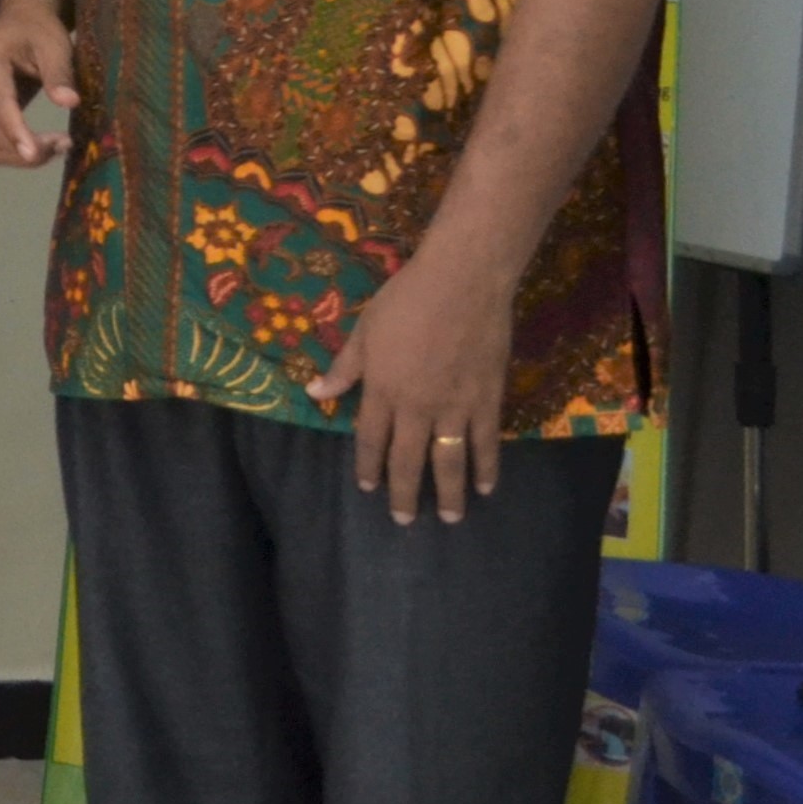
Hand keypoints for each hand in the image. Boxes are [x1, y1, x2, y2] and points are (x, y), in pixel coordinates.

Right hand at [0, 2, 78, 166]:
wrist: (21, 19)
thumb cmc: (39, 29)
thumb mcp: (55, 45)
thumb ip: (59, 73)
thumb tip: (69, 102)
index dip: (16, 132)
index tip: (37, 154)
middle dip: (23, 150)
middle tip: (65, 146)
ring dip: (19, 157)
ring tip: (57, 148)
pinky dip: (14, 153)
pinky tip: (42, 148)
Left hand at [322, 247, 520, 520]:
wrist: (462, 283)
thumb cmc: (405, 300)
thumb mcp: (364, 330)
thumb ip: (344, 368)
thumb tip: (314, 393)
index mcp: (382, 390)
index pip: (370, 439)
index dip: (368, 466)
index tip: (367, 487)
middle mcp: (417, 406)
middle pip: (408, 459)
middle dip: (404, 492)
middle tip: (404, 521)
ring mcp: (455, 406)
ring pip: (449, 459)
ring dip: (448, 492)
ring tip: (448, 519)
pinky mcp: (488, 398)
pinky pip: (486, 441)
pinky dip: (486, 466)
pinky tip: (486, 486)